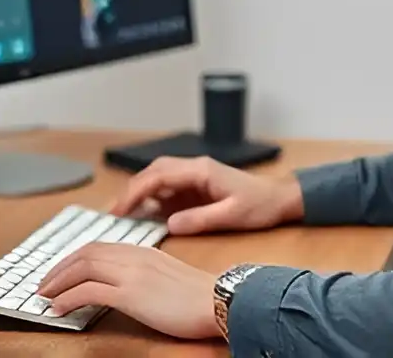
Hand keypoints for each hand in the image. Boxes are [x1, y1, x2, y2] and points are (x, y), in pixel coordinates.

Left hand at [36, 242, 217, 339]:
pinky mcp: (131, 294)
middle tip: (43, 284)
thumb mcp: (167, 276)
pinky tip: (59, 308)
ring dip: (58, 282)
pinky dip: (68, 298)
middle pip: (85, 254)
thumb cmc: (200, 296)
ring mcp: (131, 273)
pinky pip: (89, 291)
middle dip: (59, 269)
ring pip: (82, 268)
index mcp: (143, 251)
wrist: (218, 300)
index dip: (74, 259)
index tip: (61, 272)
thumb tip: (125, 286)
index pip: (99, 247)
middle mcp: (134, 256)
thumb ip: (145, 274)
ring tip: (45, 296)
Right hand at [111, 156, 303, 234]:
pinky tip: (142, 215)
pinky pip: (167, 189)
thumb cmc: (260, 205)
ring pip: (157, 178)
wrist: (279, 198)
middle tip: (112, 213)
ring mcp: (194, 177)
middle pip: (153, 173)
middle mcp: (194, 169)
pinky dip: (151, 199)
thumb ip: (200, 219)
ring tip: (120, 214)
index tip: (119, 209)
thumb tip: (169, 224)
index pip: (159, 175)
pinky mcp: (195, 187)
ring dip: (139, 193)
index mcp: (201, 171)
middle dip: (131, 190)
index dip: (136, 191)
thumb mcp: (232, 216)